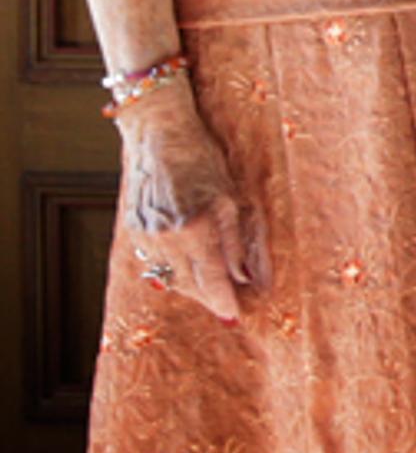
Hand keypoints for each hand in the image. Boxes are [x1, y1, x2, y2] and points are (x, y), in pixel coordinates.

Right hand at [116, 85, 265, 321]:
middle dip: (210, 298)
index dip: (224, 301)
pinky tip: (190, 269)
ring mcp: (145, 234)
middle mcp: (166, 236)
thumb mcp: (231, 197)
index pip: (211, 278)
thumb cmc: (202, 158)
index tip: (235, 318)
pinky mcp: (132, 229)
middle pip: (189, 283)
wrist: (159, 133)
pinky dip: (173, 270)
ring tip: (214, 292)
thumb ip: (237, 241)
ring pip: (169, 276)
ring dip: (191, 288)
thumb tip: (247, 278)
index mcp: (195, 227)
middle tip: (231, 307)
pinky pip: (154, 261)